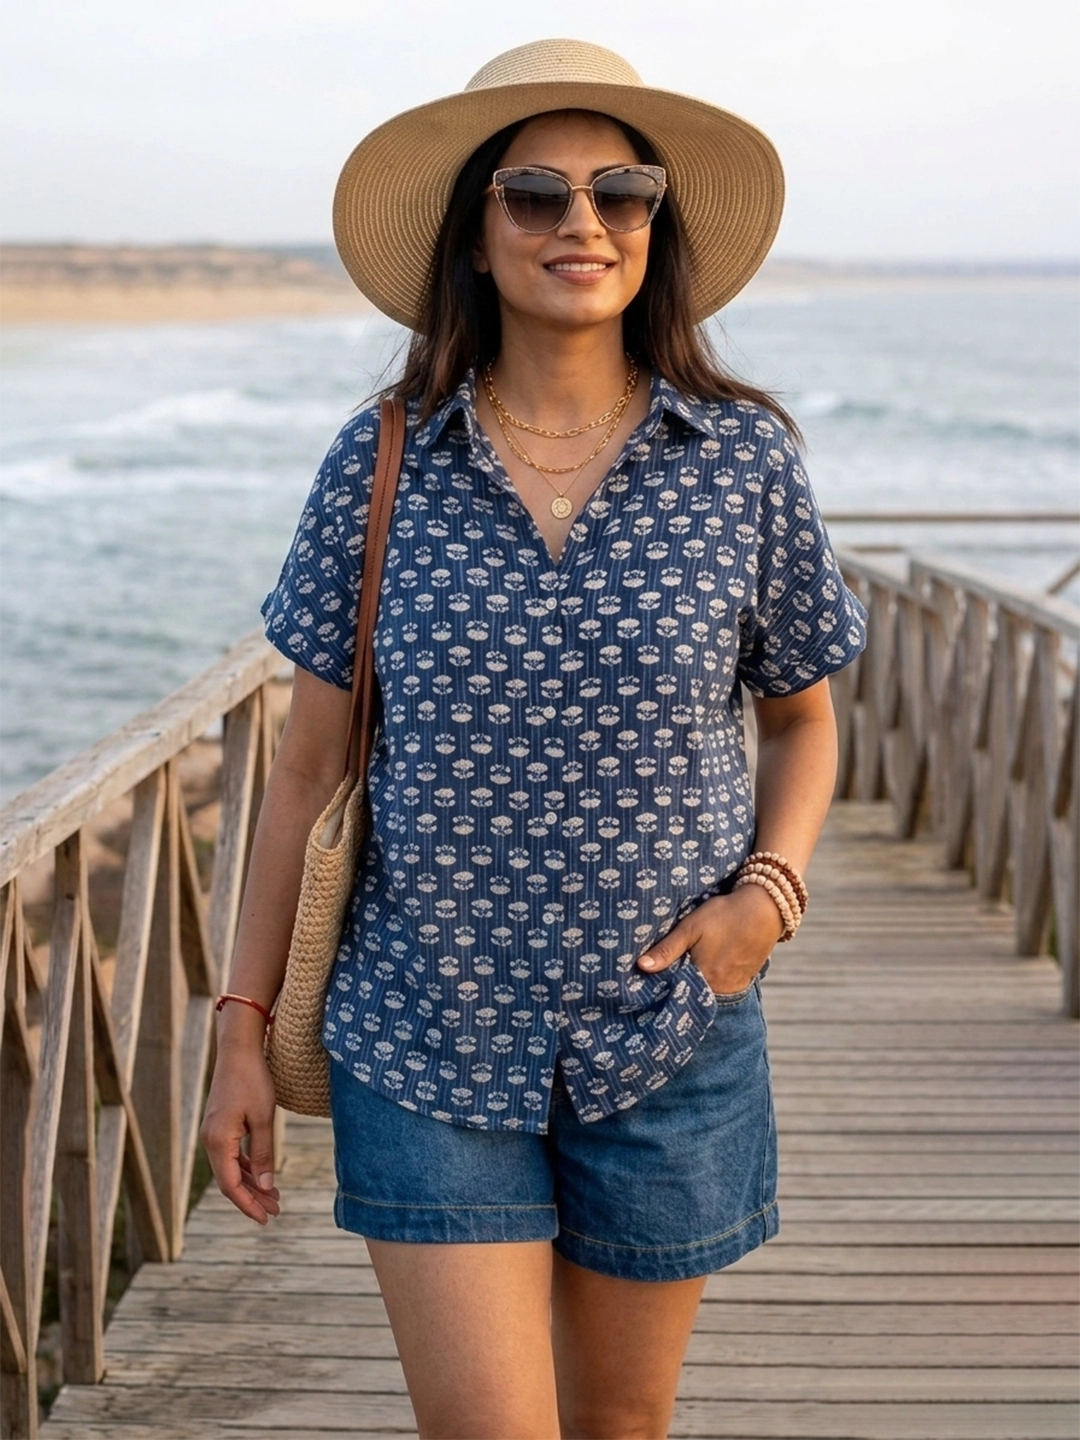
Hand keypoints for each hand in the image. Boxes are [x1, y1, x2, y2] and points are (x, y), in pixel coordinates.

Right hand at [199, 1021, 280, 1225]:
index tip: (266, 1218)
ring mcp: (213, 1133)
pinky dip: (248, 1166)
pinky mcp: (220, 1126)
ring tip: (275, 1197)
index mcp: (218, 1141)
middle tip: (276, 1212)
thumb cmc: (253, 1080)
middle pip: (230, 1180)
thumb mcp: (264, 1118)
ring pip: (231, 1168)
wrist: (238, 1049)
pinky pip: (232, 1155)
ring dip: (252, 1183)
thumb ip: (264, 1153)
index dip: (248, 1205)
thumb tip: (267, 1186)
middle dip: (252, 1198)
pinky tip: (263, 1175)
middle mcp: (210, 1140)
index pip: (231, 1185)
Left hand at [636, 884, 783, 995]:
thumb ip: (667, 949)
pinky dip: (710, 986)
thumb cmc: (724, 915)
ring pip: (706, 995)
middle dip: (677, 991)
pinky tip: (702, 974)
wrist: (765, 909)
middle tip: (661, 980)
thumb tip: (641, 967)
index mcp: (703, 977)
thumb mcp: (691, 927)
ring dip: (693, 989)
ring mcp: (734, 988)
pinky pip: (721, 991)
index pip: (675, 994)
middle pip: (691, 997)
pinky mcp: (744, 982)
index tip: (647, 986)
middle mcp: (719, 989)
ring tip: (679, 977)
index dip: (661, 990)